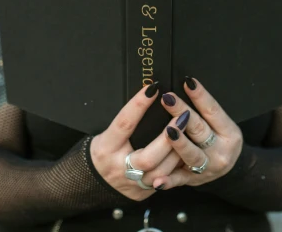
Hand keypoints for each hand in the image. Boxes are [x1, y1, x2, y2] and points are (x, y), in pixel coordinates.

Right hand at [90, 82, 187, 200]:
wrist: (92, 181)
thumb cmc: (104, 149)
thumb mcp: (107, 134)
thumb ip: (127, 123)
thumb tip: (150, 96)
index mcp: (106, 148)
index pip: (124, 124)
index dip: (138, 106)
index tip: (153, 88)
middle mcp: (119, 168)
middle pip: (148, 157)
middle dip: (169, 138)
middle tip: (183, 116)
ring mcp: (132, 184)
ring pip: (161, 172)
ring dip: (178, 152)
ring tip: (190, 133)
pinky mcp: (142, 193)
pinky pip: (164, 180)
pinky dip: (176, 166)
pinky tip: (186, 153)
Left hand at [151, 77, 242, 188]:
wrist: (232, 170)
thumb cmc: (219, 138)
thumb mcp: (221, 124)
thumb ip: (204, 110)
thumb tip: (185, 85)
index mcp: (229, 133)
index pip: (213, 111)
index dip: (200, 96)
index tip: (187, 82)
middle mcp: (221, 151)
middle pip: (200, 130)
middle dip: (183, 113)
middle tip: (168, 99)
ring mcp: (208, 168)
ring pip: (192, 155)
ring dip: (179, 144)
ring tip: (168, 132)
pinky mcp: (193, 180)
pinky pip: (179, 180)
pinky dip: (168, 181)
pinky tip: (158, 181)